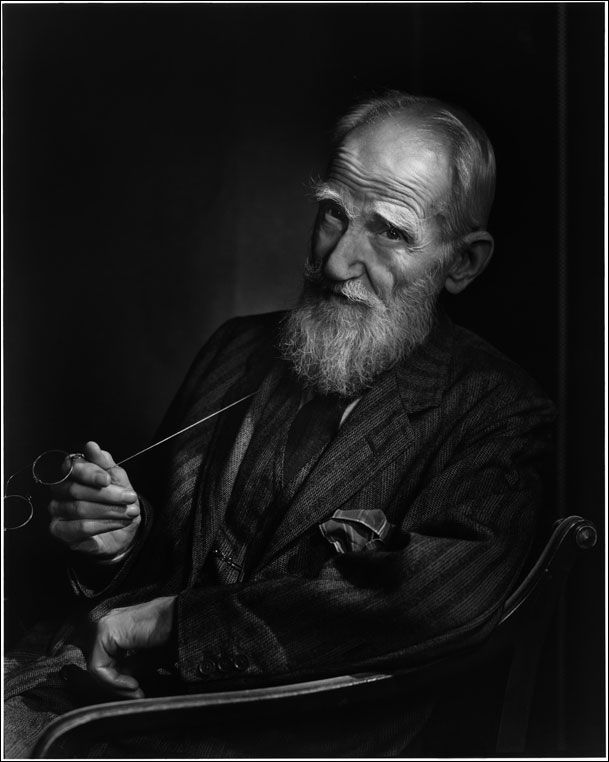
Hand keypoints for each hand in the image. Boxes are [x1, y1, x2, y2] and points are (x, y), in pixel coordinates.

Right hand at [48, 440, 140, 559]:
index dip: (90, 474)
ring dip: (109, 510)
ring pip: (79, 509)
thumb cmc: (117, 501)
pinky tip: (118, 523)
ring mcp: (57, 510)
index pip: (72, 468)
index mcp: (72, 473)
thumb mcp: (117, 479)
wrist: (124, 528)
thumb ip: (104, 463)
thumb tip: (91, 446)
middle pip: (75, 490)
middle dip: (107, 495)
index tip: (107, 480)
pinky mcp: (60, 530)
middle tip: (129, 498)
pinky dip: (103, 525)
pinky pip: (80, 527)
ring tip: (129, 512)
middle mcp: (60, 490)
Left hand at [88, 596, 175, 698]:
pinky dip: (113, 681)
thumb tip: (118, 681)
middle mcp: (109, 622)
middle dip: (115, 684)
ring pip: (96, 666)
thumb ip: (129, 667)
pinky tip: (132, 684)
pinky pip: (98, 666)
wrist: (182, 620)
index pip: (105, 659)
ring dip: (115, 685)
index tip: (136, 691)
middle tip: (135, 694)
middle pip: (99, 663)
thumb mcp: (147, 656)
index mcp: (118, 625)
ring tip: (135, 690)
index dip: (118, 680)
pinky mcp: (106, 630)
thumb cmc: (172, 633)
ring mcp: (105, 624)